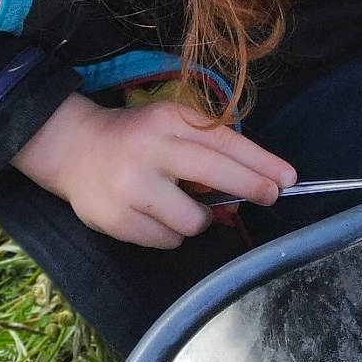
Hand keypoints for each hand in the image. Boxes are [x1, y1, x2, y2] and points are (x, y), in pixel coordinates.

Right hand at [12, 92, 296, 248]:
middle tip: (270, 196)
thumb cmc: (136, 138)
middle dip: (250, 187)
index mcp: (168, 121)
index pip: (223, 142)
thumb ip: (205, 150)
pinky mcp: (117, 219)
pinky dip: (171, 233)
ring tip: (183, 205)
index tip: (287, 177)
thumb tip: (244, 193)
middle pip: (215, 174)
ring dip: (198, 219)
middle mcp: (151, 151)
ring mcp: (132, 187)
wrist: (73, 148)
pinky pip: (167, 240)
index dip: (260, 162)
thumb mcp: (170, 126)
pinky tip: (158, 216)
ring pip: (192, 220)